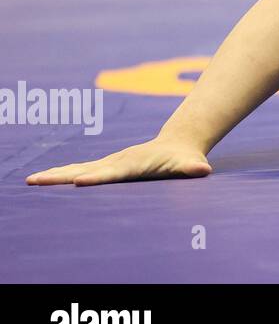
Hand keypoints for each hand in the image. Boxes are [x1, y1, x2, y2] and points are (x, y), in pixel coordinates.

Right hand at [26, 137, 212, 185]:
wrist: (179, 142)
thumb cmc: (185, 159)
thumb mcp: (191, 164)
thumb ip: (194, 167)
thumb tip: (203, 170)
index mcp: (135, 164)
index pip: (113, 173)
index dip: (97, 177)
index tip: (78, 181)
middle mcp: (118, 161)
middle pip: (87, 169)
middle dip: (62, 175)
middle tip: (37, 179)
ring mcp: (110, 162)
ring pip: (78, 167)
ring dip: (55, 175)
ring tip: (31, 179)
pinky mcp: (106, 164)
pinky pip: (79, 169)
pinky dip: (61, 174)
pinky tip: (44, 179)